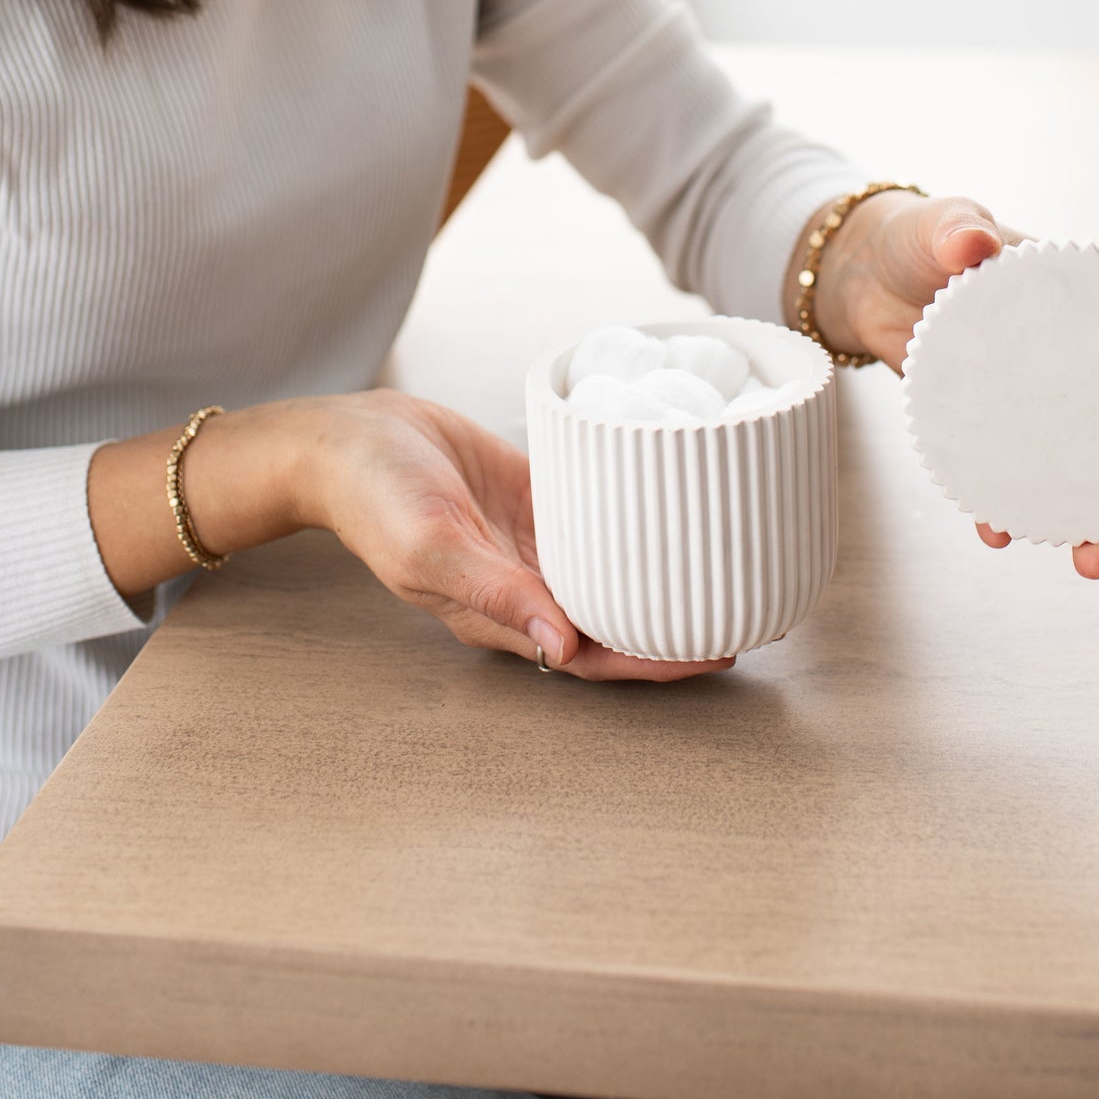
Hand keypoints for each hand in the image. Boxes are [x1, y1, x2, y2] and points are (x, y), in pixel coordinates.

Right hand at [294, 389, 734, 680]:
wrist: (349, 437)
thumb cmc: (376, 500)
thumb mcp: (429, 548)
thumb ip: (493, 594)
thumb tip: (560, 647)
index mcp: (502, 616)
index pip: (596, 655)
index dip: (654, 661)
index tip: (715, 653)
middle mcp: (527, 585)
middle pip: (618, 617)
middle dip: (678, 624)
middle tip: (748, 609)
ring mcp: (535, 541)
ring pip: (616, 568)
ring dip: (666, 573)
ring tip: (730, 564)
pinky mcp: (539, 494)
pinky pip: (601, 509)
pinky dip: (638, 514)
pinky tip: (680, 505)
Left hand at [797, 187, 1098, 580]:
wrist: (866, 279)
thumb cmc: (923, 241)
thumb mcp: (941, 227)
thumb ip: (957, 229)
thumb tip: (969, 241)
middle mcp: (1091, 368)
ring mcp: (1049, 408)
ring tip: (1093, 563)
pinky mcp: (1000, 436)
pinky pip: (1021, 487)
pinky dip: (1015, 514)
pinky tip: (997, 534)